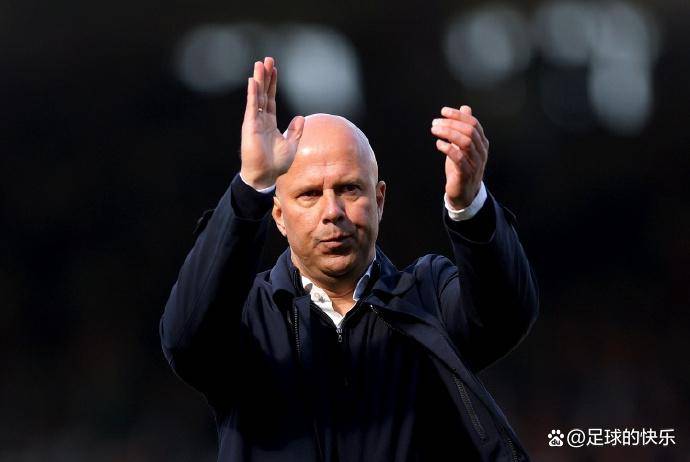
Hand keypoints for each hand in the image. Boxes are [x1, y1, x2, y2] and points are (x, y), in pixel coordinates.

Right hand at [239, 57, 304, 188]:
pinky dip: (252, 94)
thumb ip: (295, 131)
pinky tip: (253, 81)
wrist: (266, 176)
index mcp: (270, 123)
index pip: (270, 98)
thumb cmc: (276, 164)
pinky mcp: (250, 126)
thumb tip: (301, 118)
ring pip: (257, 96)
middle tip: (267, 59)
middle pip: (263, 93)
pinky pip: (252, 107)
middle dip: (265, 77)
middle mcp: (261, 120)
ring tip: (260, 64)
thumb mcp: (291, 145)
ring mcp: (254, 122)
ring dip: (258, 80)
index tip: (274, 69)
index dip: (272, 84)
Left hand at [430, 105, 487, 208]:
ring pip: (466, 142)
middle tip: (435, 122)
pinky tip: (439, 144)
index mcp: (482, 142)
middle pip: (469, 130)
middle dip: (451, 123)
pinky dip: (448, 148)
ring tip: (434, 130)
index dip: (458, 115)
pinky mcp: (466, 173)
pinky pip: (459, 158)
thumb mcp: (463, 145)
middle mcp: (481, 151)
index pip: (473, 123)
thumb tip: (465, 108)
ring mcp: (476, 163)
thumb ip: (465, 127)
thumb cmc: (463, 167)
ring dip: (448, 133)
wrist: (464, 193)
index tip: (443, 111)